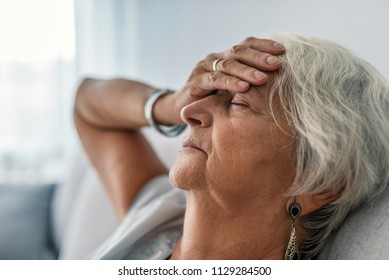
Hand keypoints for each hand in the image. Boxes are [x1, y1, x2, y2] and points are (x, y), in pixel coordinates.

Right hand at [168, 37, 284, 123]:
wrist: (183, 109)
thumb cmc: (212, 100)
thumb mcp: (232, 89)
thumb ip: (247, 82)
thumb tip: (278, 81)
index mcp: (226, 57)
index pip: (246, 45)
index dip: (264, 46)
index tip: (282, 51)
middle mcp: (215, 59)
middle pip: (238, 52)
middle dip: (259, 57)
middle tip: (277, 63)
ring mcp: (204, 69)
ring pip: (228, 65)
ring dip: (247, 71)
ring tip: (263, 78)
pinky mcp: (195, 82)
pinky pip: (215, 80)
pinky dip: (230, 83)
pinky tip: (243, 87)